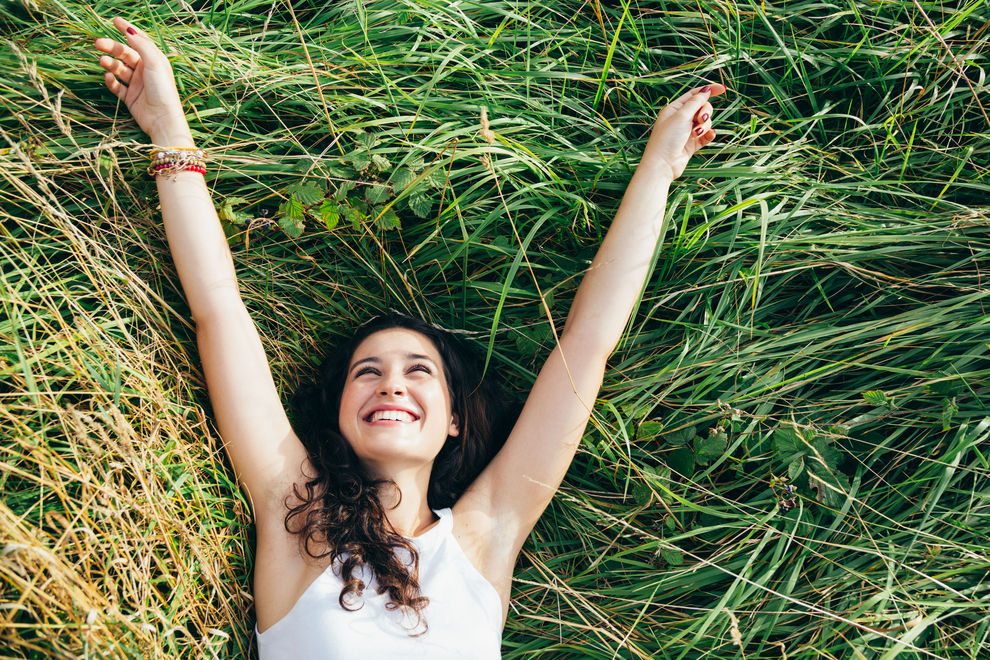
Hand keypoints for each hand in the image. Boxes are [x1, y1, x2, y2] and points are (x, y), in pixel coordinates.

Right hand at [94, 17, 192, 144]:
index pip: (139, 41)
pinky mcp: (130, 97)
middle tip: (97, 43)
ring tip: (102, 60)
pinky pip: (116, 86)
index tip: (114, 21)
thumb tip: (130, 30)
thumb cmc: (163, 91)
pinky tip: (109, 78)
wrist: (163, 120)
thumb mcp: (155, 64)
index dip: (127, 30)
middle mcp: (145, 71)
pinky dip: (111, 81)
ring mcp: (137, 84)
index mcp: (154, 61)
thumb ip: (143, 46)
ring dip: (109, 63)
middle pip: (124, 54)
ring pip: (118, 68)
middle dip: (111, 47)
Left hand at [641, 83, 726, 180]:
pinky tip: (709, 136)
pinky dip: (709, 135)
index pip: (694, 95)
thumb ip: (696, 102)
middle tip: (701, 119)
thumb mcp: (682, 116)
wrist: (663, 165)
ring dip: (704, 126)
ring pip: (705, 122)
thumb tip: (706, 90)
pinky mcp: (692, 144)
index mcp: (674, 109)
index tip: (723, 89)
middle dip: (705, 112)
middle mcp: (680, 119)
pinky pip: (706, 135)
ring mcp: (687, 132)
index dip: (709, 91)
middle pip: (702, 108)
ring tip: (696, 134)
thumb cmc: (667, 138)